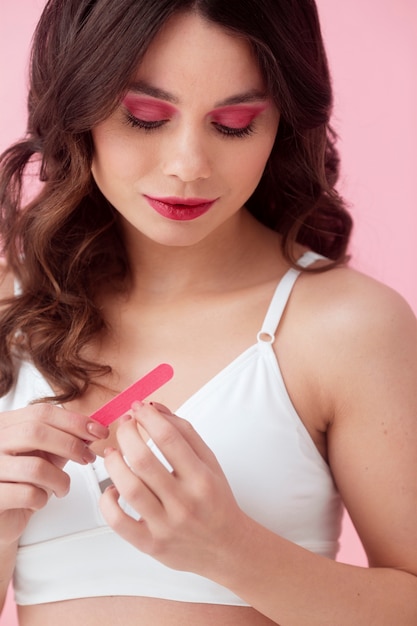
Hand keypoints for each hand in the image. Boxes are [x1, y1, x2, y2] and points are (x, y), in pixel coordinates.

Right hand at [0, 404, 108, 544]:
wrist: (0, 515)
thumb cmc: (22, 481)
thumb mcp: (44, 453)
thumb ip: (64, 439)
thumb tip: (93, 428)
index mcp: (5, 425)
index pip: (41, 412)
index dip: (74, 421)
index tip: (98, 431)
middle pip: (36, 432)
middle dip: (71, 445)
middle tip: (87, 458)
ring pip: (35, 467)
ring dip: (60, 480)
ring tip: (63, 487)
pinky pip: (27, 494)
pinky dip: (42, 499)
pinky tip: (40, 500)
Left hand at [100, 402, 244, 576]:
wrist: (226, 546)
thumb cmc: (215, 500)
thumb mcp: (210, 461)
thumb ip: (184, 432)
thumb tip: (155, 408)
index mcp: (201, 478)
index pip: (169, 438)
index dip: (148, 417)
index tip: (139, 408)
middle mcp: (184, 501)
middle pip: (143, 460)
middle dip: (127, 433)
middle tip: (124, 424)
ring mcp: (166, 525)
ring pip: (129, 488)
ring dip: (114, 463)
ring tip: (113, 452)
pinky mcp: (150, 545)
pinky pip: (119, 522)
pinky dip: (108, 502)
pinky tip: (112, 489)